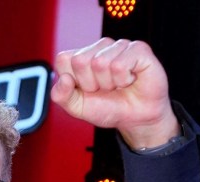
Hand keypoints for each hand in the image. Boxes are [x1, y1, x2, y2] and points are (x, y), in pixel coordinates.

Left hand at [50, 38, 177, 149]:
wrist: (136, 118)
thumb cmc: (108, 108)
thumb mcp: (77, 107)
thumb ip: (61, 96)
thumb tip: (63, 78)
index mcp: (81, 57)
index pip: (63, 59)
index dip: (73, 81)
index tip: (86, 89)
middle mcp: (99, 48)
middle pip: (79, 60)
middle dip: (90, 83)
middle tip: (104, 88)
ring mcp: (118, 46)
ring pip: (100, 62)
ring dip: (109, 83)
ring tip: (117, 85)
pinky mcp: (138, 49)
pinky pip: (120, 65)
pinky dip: (123, 80)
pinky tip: (129, 79)